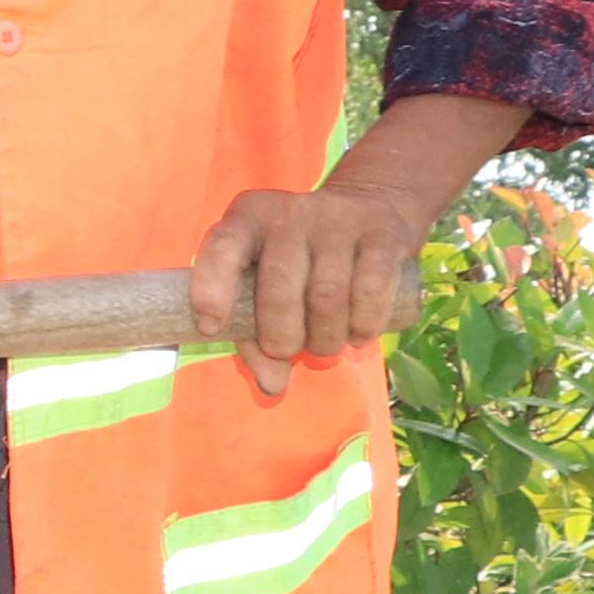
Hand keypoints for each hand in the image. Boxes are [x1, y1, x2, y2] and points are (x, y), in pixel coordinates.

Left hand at [188, 179, 439, 404]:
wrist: (373, 205)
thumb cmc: (304, 259)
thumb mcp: (267, 285)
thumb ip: (256, 337)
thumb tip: (271, 387)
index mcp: (248, 219)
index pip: (221, 248)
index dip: (211, 289)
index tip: (211, 327)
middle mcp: (289, 214)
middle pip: (279, 289)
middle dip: (281, 338)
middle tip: (288, 351)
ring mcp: (337, 219)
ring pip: (327, 296)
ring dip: (325, 339)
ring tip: (326, 346)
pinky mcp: (382, 232)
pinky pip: (371, 288)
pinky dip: (364, 324)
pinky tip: (359, 334)